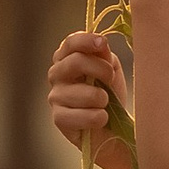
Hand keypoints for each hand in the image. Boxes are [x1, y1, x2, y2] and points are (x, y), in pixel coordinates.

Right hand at [48, 28, 125, 152]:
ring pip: (80, 92)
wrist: (112, 127)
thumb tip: (100, 44)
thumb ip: (104, 55)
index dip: (86, 41)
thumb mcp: (111, 69)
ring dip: (100, 98)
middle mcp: (57, 74)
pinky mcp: (58, 118)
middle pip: (75, 62)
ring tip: (106, 103)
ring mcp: (55, 96)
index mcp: (68, 58)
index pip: (70, 42)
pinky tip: (101, 118)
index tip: (102, 44)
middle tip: (111, 78)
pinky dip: (95, 117)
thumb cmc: (109, 94)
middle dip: (100, 69)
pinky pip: (77, 115)